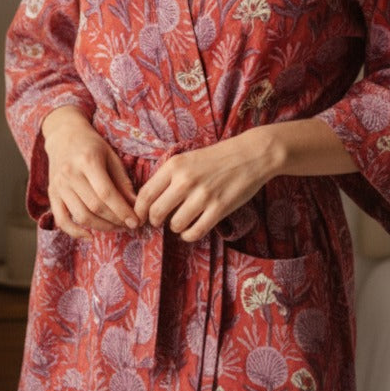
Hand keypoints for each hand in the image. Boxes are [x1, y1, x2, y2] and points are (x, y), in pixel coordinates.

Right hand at [42, 107, 137, 238]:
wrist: (63, 135)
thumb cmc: (91, 145)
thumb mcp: (111, 156)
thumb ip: (122, 180)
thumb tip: (135, 205)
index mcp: (88, 161)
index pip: (107, 193)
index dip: (122, 210)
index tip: (136, 221)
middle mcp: (70, 174)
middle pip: (94, 207)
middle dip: (115, 220)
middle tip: (129, 226)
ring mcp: (59, 185)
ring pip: (80, 216)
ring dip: (101, 227)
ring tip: (116, 228)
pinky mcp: (52, 194)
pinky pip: (61, 219)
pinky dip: (74, 232)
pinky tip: (90, 236)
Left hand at [133, 131, 275, 243]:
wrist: (250, 155)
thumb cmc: (216, 158)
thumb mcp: (187, 158)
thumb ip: (168, 176)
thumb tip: (148, 201)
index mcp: (174, 165)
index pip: (145, 195)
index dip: (139, 211)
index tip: (141, 217)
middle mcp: (185, 180)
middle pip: (156, 213)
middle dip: (155, 221)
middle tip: (159, 222)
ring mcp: (203, 196)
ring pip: (175, 225)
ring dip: (175, 227)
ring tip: (181, 221)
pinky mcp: (219, 209)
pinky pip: (195, 232)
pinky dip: (189, 235)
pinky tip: (191, 229)